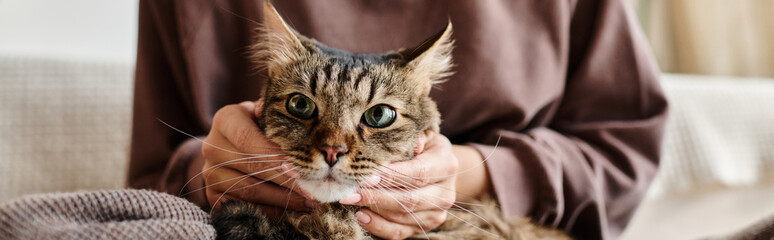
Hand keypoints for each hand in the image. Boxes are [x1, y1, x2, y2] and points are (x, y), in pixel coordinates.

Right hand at [201, 100, 316, 214]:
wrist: (231, 145)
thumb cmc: (258, 126)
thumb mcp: (265, 114)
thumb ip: (279, 117)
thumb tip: (305, 125)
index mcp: (225, 120)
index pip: (248, 139)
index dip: (273, 155)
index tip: (298, 170)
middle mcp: (212, 146)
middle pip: (252, 168)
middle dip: (287, 182)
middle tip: (313, 191)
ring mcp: (210, 173)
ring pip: (250, 191)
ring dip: (283, 199)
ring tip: (310, 201)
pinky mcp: (212, 195)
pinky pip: (244, 206)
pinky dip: (270, 211)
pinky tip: (291, 208)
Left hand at [339, 134, 459, 238]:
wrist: (440, 170)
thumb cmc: (424, 148)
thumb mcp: (421, 136)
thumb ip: (409, 137)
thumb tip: (391, 141)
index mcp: (446, 165)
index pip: (418, 172)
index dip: (392, 176)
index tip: (366, 176)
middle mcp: (445, 193)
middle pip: (410, 199)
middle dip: (376, 196)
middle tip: (350, 192)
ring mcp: (436, 213)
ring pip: (402, 217)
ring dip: (374, 210)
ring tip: (351, 200)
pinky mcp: (425, 227)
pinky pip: (399, 232)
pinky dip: (378, 226)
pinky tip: (361, 216)